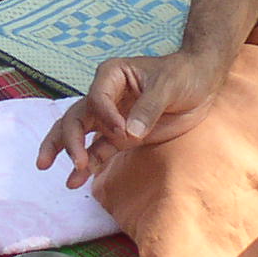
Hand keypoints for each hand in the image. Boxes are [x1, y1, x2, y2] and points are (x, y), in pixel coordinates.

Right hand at [36, 50, 226, 187]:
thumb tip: (130, 133)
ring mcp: (110, 118)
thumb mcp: (169, 85)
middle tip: (77, 161)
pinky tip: (75, 181)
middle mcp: (105, 96)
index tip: (122, 131)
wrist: (201, 84)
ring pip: (78, 134)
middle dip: (69, 139)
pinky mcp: (120, 136)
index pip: (96, 98)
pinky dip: (87, 164)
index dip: (105, 116)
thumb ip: (149, 107)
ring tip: (56, 173)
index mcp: (112, 75)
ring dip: (67, 151)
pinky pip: (98, 150)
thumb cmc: (183, 75)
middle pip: (76, 117)